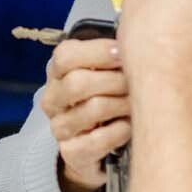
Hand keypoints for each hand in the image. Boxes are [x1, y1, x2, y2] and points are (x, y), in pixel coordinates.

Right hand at [39, 36, 130, 191]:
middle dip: (115, 81)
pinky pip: (98, 140)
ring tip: (138, 104)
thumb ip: (113, 55)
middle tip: (136, 84)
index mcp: (57, 72)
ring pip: (92, 109)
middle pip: (78, 83)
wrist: (96, 147)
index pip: (65, 56)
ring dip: (122, 105)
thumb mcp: (104, 73)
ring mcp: (59, 127)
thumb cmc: (107, 98)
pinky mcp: (70, 152)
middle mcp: (52, 99)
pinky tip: (130, 127)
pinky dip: (120, 131)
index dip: (97, 52)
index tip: (124, 54)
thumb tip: (139, 39)